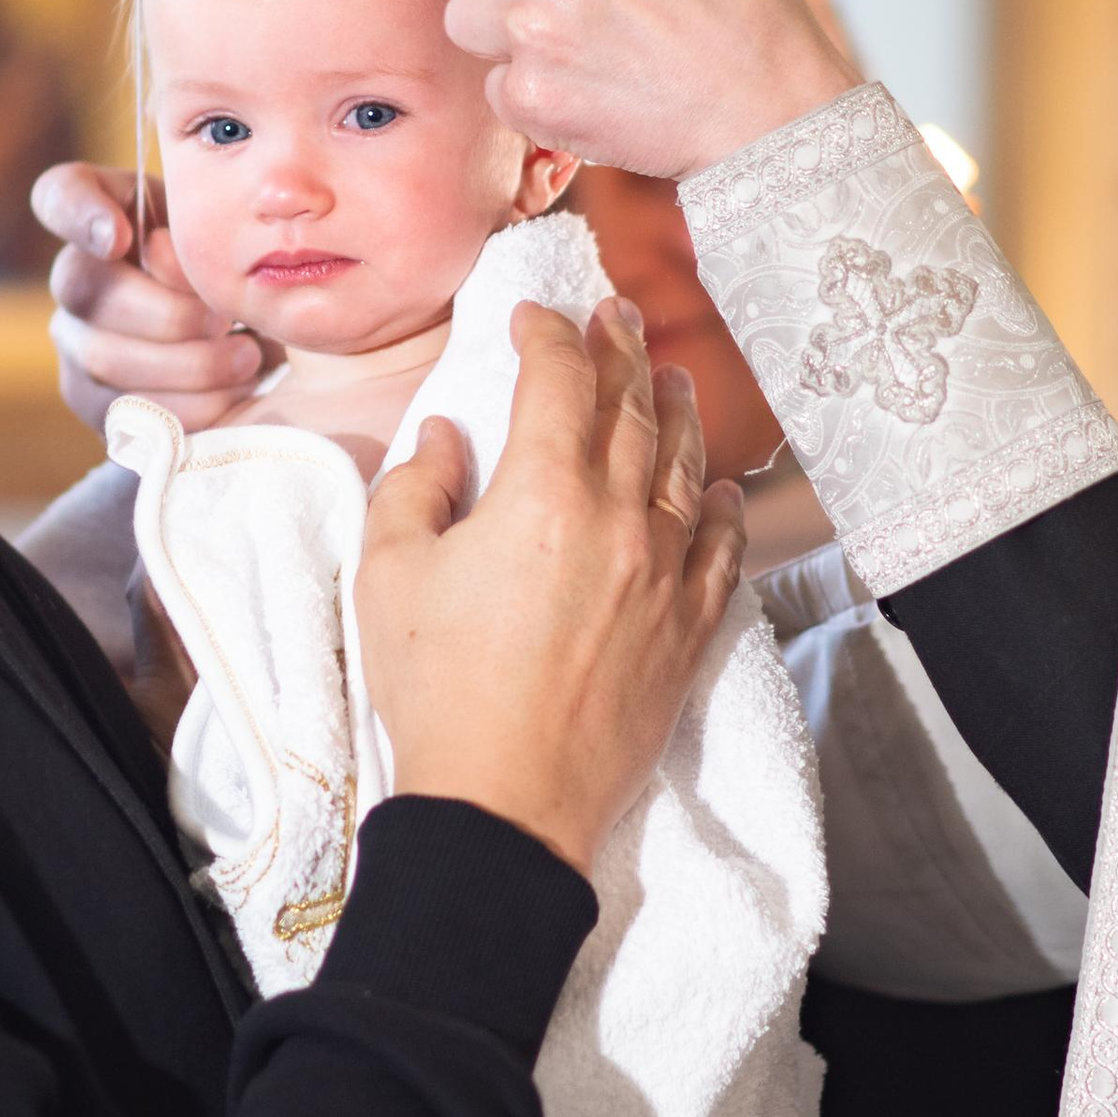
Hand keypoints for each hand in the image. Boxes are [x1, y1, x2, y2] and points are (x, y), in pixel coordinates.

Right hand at [30, 162, 267, 433]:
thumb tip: (161, 253)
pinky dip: (190, 405)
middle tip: (226, 321)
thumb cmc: (229, 270)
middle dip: (169, 312)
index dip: (79, 216)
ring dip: (189, 363)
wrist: (238, 338)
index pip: (60, 196)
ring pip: (105, 356)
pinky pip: (125, 410)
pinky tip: (233, 394)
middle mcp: (72, 276)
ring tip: (246, 358)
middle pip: (87, 289)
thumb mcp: (222, 235)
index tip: (119, 238)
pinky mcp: (90, 399)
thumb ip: (193, 233)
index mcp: (104, 216)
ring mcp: (74, 341)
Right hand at [355, 301, 743, 873]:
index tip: (533, 320)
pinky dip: (728, 507)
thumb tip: (447, 435)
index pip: (558, 381)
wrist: (505, 803)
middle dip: (622, 350)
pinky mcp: (689, 629)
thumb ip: (416, 487)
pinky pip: (724, 550)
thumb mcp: (390, 575)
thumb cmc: (436, 690)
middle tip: (618, 314)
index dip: (547, 337)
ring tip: (672, 377)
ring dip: (677, 411)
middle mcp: (619, 517)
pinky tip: (726, 487)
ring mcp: (665, 573)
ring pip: (686, 467)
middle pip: (631, 408)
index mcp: (542, 493)